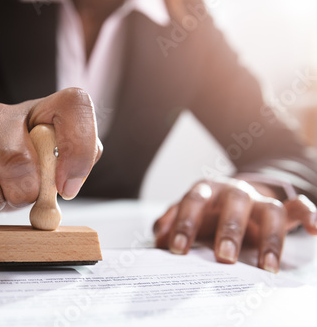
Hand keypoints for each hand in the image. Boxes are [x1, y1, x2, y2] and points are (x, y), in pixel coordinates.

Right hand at [0, 88, 101, 219]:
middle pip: (18, 162)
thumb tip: (66, 184)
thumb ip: (70, 168)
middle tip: (17, 194)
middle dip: (21, 195)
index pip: (74, 105)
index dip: (78, 148)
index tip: (67, 187)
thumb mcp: (50, 166)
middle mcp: (0, 111)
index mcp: (40, 111)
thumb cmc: (17, 167)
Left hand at [153, 178, 316, 272]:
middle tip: (223, 257)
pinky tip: (316, 230)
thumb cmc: (203, 214)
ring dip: (270, 238)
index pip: (193, 201)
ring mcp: (258, 199)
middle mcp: (232, 191)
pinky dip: (309, 215)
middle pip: (234, 203)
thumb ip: (169, 226)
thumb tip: (159, 238)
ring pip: (270, 209)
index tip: (178, 250)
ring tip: (266, 267)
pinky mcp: (280, 208)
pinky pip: (299, 206)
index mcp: (205, 191)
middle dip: (229, 230)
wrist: (229, 198)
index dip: (185, 223)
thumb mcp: (184, 217)